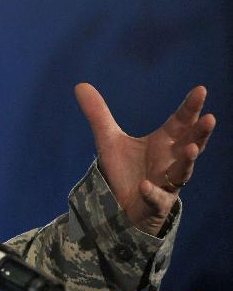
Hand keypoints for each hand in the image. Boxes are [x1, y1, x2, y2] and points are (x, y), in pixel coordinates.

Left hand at [75, 83, 215, 235]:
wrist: (121, 206)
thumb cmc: (125, 171)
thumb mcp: (108, 140)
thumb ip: (98, 114)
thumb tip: (80, 84)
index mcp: (164, 143)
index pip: (181, 122)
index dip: (190, 107)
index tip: (201, 89)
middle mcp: (170, 161)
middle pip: (190, 144)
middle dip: (200, 133)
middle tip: (210, 118)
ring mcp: (166, 184)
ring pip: (182, 172)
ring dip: (187, 161)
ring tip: (190, 148)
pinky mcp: (155, 204)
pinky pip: (155, 199)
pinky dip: (151, 193)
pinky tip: (145, 186)